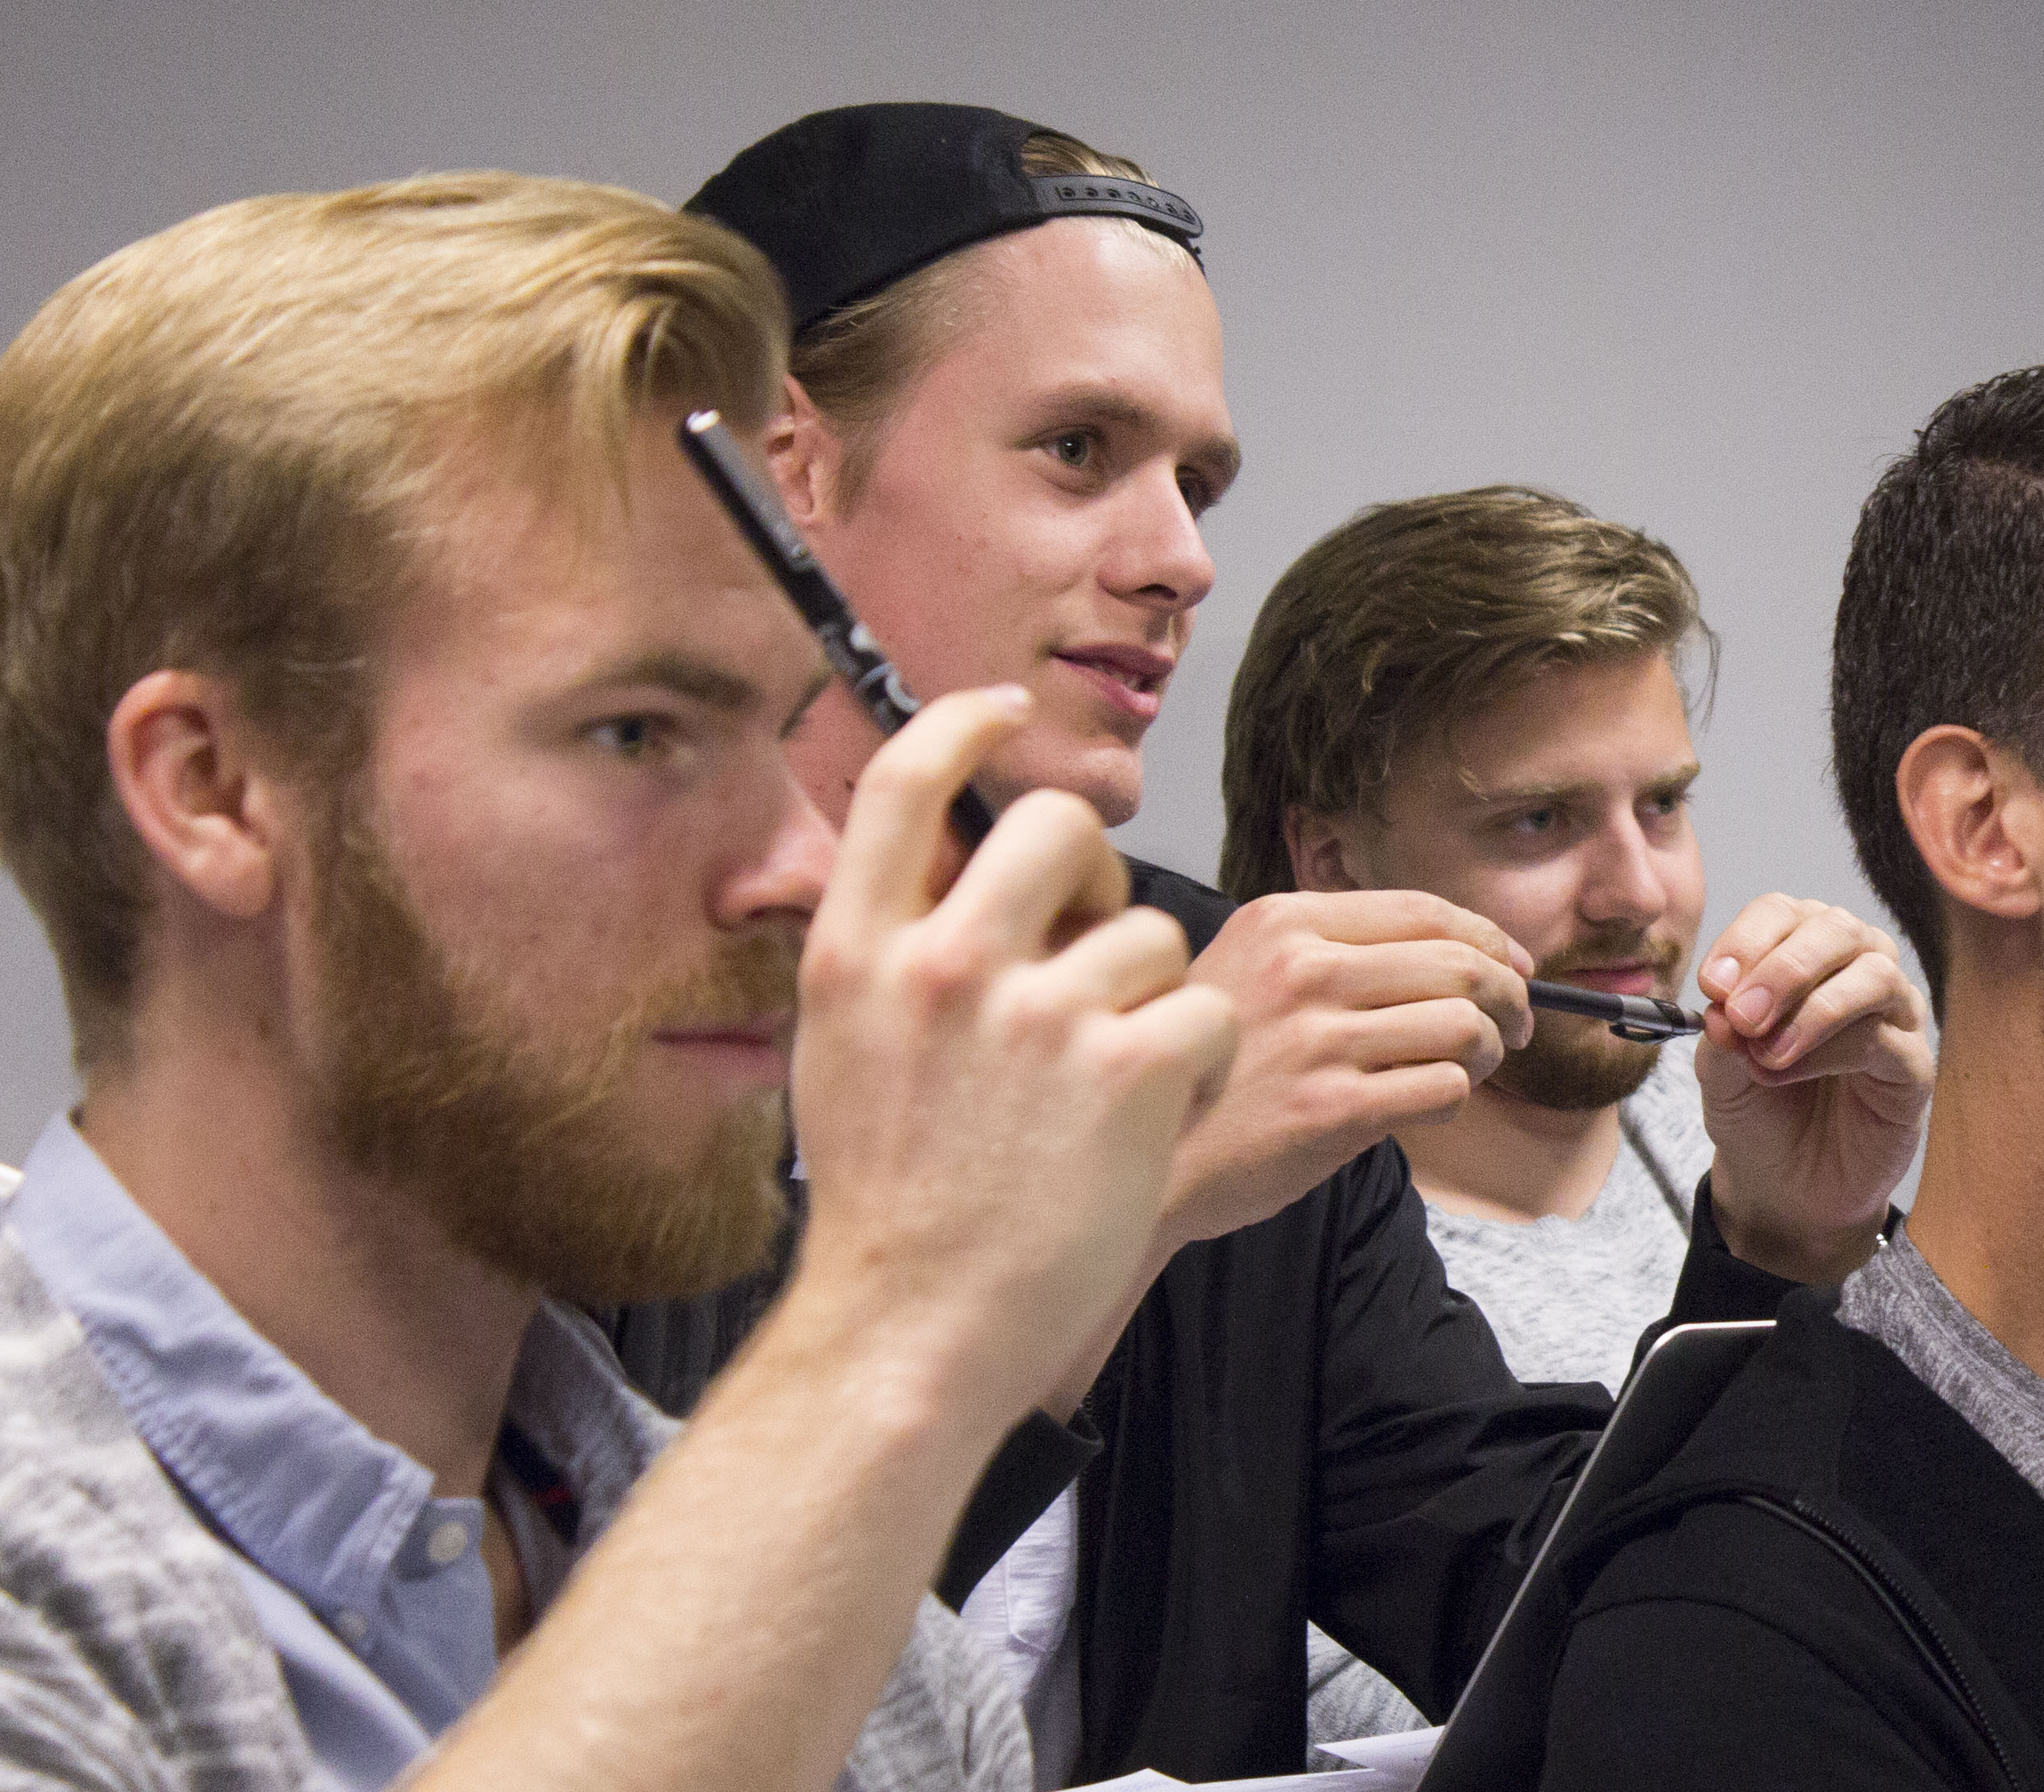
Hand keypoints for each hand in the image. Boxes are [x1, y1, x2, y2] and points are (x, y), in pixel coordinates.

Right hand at [779, 687, 1239, 1437]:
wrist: (912, 1331)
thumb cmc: (889, 1206)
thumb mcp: (844, 1053)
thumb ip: (889, 956)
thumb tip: (937, 872)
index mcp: (858, 954)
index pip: (899, 780)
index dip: (957, 726)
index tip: (999, 713)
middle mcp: (942, 964)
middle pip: (1055, 828)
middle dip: (1095, 868)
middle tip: (1096, 936)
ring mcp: (1037, 1014)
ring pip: (1149, 934)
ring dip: (1150, 995)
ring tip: (1107, 1082)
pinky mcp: (1125, 1068)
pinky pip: (1199, 1012)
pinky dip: (1198, 1059)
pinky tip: (1158, 1109)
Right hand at [1148, 888, 1535, 1248]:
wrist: (1145, 1156)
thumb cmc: (1204, 1071)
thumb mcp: (1244, 972)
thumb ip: (1331, 952)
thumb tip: (1459, 954)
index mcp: (1283, 923)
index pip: (1423, 909)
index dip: (1488, 938)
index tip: (1515, 966)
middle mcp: (1302, 972)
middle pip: (1459, 965)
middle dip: (1509, 997)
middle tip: (1517, 1026)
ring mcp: (1317, 1042)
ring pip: (1464, 1026)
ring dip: (1489, 1052)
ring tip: (1472, 1068)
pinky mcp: (1332, 1111)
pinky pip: (1443, 1088)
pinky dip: (1455, 1096)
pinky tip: (1431, 1105)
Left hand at [1690, 894, 1933, 1283]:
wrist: (1783, 1190)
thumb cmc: (1758, 1113)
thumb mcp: (1718, 1070)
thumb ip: (1721, 1032)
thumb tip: (1724, 1004)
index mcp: (1802, 953)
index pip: (1784, 913)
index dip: (1747, 939)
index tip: (1711, 985)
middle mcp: (1855, 970)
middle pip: (1837, 928)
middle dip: (1782, 967)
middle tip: (1741, 1015)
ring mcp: (1892, 1016)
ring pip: (1874, 973)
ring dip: (1812, 1006)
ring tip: (1765, 1050)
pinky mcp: (1913, 1067)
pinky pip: (1885, 1038)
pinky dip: (1830, 1050)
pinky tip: (1787, 1073)